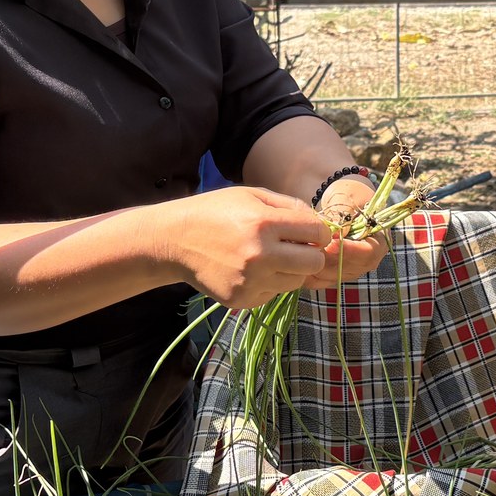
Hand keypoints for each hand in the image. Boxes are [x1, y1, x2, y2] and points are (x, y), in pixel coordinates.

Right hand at [173, 186, 331, 309]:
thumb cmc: (216, 212)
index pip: (317, 233)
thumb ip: (289, 206)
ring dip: (289, 270)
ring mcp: (250, 281)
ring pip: (295, 281)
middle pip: (314, 263)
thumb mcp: (252, 195)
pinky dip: (269, 283)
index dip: (319, 232)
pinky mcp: (241, 300)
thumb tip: (320, 223)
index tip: (310, 232)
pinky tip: (250, 270)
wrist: (175, 240)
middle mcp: (260, 255)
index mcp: (264, 223)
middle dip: (310, 254)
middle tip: (295, 248)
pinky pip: (273, 294)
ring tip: (268, 258)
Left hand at [309, 178, 389, 287]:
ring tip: (300, 251)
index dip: (351, 251)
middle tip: (309, 248)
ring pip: (334, 277)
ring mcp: (353, 268)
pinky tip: (295, 263)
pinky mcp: (336, 273)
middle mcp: (368, 258)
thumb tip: (338, 234)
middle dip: (329, 260)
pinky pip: (322, 281)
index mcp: (379, 239)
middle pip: (351, 268)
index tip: (331, 244)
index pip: (369, 253)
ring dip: (316, 267)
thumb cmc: (348, 195)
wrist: (340, 201)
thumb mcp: (347, 198)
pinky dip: (309, 274)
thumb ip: (344, 214)